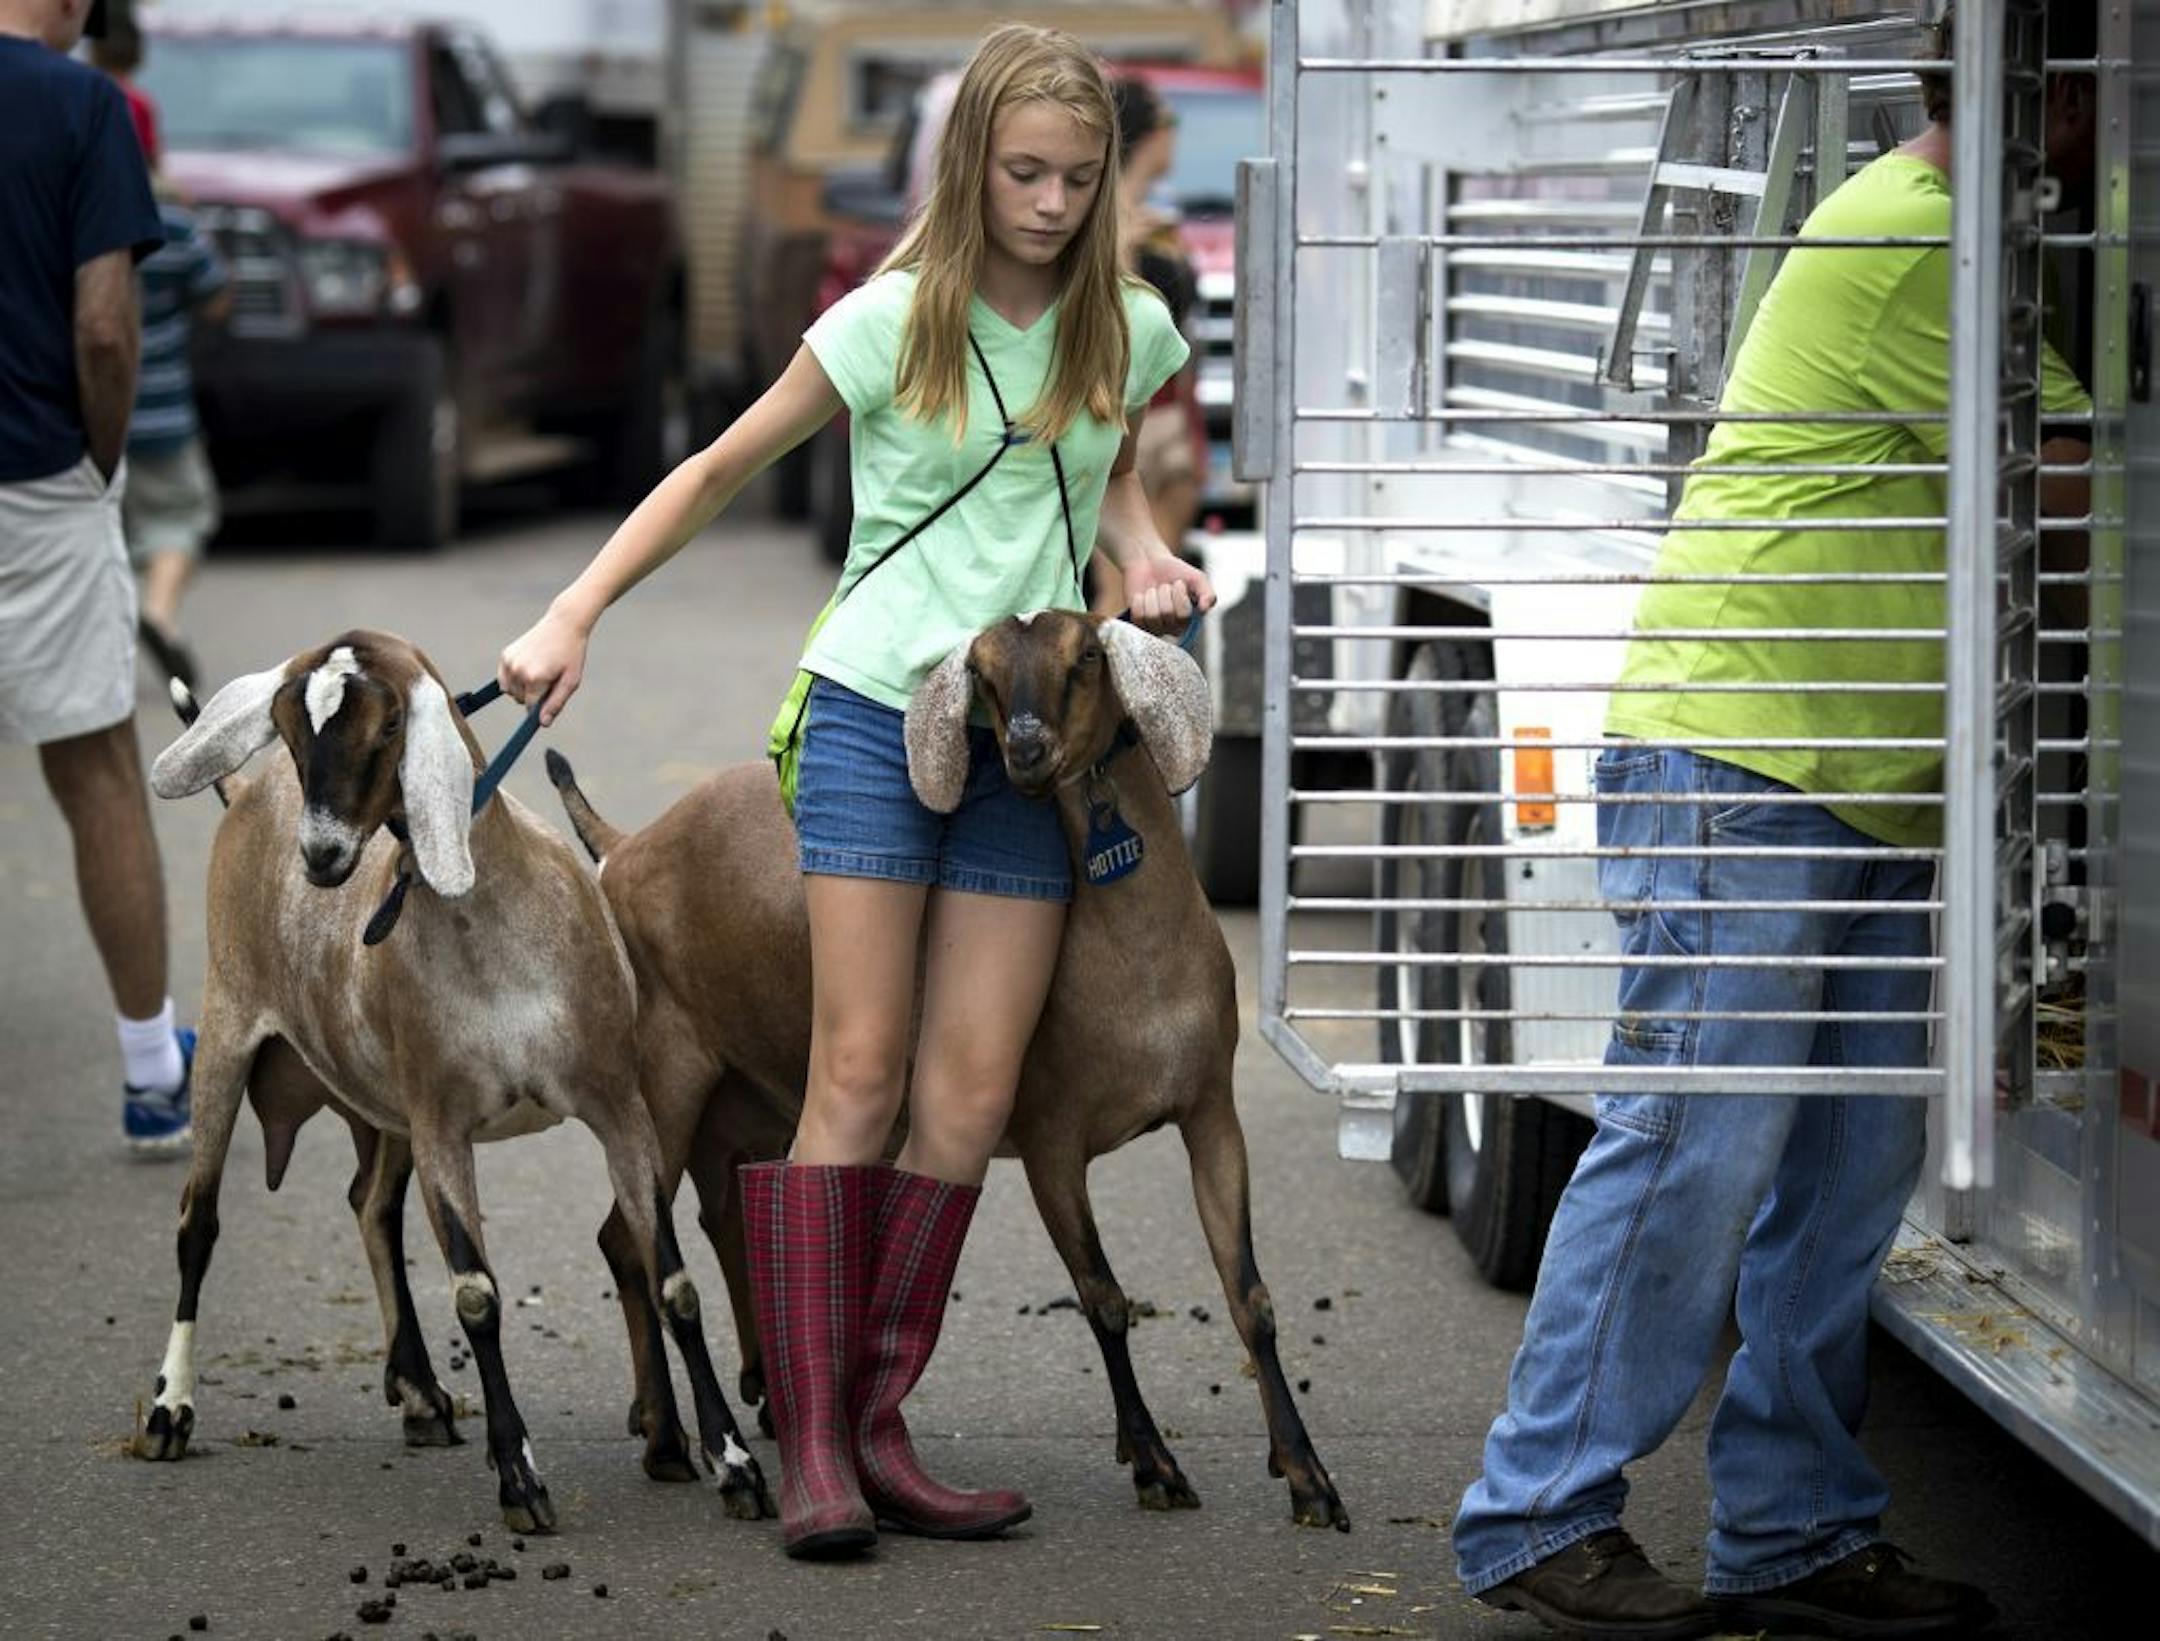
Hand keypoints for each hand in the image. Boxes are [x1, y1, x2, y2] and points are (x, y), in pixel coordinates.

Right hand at [498, 604, 591, 726]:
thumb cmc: (571, 653)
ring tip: (540, 672)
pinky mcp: (505, 655)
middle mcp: (518, 670)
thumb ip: (556, 704)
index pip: (531, 707)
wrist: (563, 624)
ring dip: (523, 688)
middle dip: (534, 695)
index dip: (541, 706)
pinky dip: (514, 678)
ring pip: (510, 691)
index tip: (549, 699)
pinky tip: (529, 668)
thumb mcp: (570, 681)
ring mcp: (509, 661)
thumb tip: (543, 723)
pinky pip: (504, 679)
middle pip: (520, 700)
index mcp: (535, 678)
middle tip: (549, 678)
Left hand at [1121, 553, 1214, 635]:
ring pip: (1152, 616)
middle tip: (1164, 585)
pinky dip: (1139, 601)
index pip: (1184, 615)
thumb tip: (1205, 609)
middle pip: (1167, 614)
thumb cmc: (1174, 572)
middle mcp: (1174, 628)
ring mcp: (1156, 628)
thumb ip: (1208, 594)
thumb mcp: (1197, 579)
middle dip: (1164, 592)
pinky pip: (1138, 617)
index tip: (1178, 583)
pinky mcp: (1140, 624)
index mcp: (1190, 619)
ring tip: (1153, 591)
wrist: (1149, 562)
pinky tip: (1142, 597)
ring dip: (1152, 596)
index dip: (1179, 595)